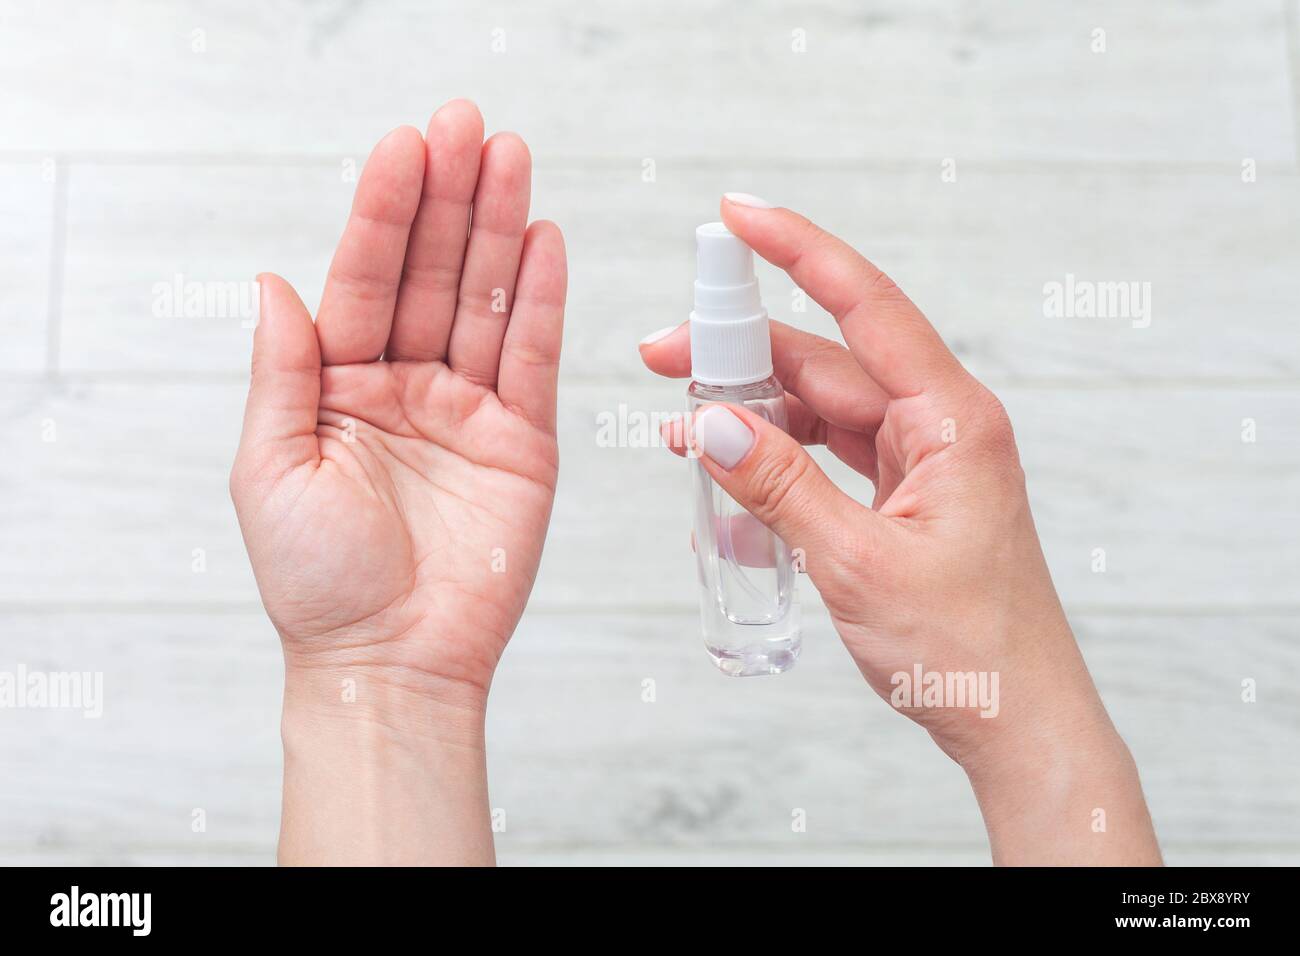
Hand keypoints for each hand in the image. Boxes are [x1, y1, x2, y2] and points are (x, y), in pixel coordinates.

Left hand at [231, 101, 565, 863]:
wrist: (390, 663)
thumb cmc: (318, 583)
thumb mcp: (271, 469)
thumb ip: (281, 371)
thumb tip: (274, 283)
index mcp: (338, 386)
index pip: (365, 281)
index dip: (385, 214)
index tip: (405, 148)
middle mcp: (405, 387)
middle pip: (434, 276)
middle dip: (451, 200)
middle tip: (469, 127)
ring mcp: (468, 411)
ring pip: (488, 304)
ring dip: (500, 231)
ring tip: (513, 160)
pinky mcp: (522, 444)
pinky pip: (533, 360)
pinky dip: (541, 302)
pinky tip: (544, 243)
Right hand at [641, 195, 1159, 864]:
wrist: (1017, 725)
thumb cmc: (967, 650)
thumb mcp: (857, 564)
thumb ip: (780, 487)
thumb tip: (710, 425)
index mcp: (954, 421)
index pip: (867, 309)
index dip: (798, 252)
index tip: (738, 216)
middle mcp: (941, 426)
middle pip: (829, 359)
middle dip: (743, 353)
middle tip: (662, 354)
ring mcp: (923, 461)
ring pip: (823, 407)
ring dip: (755, 411)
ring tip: (682, 422)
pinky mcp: (905, 495)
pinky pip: (830, 452)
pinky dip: (780, 456)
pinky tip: (729, 467)